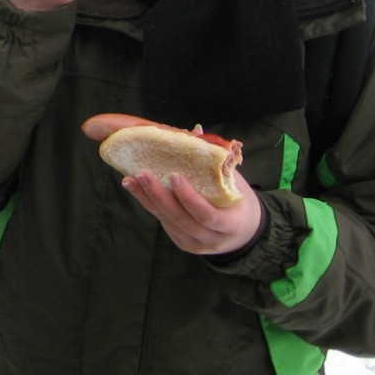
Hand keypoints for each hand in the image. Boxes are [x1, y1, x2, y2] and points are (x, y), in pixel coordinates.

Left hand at [120, 169, 262, 255]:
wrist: (244, 231)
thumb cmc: (238, 199)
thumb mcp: (235, 182)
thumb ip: (217, 161)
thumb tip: (196, 130)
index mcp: (231, 224)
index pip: (207, 214)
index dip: (189, 198)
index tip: (174, 176)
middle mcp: (213, 239)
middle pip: (182, 219)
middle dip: (160, 196)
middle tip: (143, 174)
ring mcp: (196, 244)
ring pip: (169, 222)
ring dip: (147, 199)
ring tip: (131, 180)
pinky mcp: (183, 243)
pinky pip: (165, 223)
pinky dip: (149, 204)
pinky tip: (136, 189)